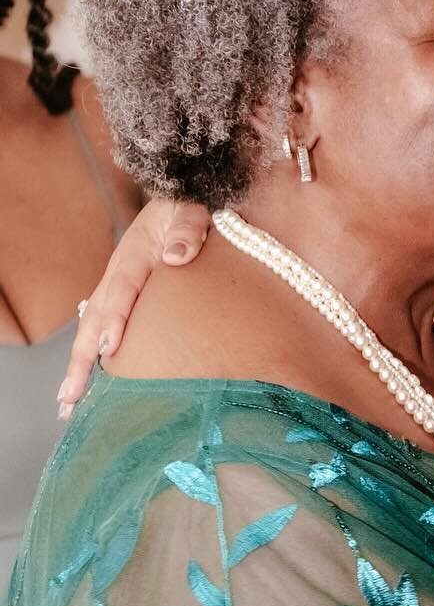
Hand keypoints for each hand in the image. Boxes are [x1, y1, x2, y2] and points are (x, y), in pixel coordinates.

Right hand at [59, 198, 210, 413]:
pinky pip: (103, 330)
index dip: (114, 318)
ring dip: (80, 368)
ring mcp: (118, 288)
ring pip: (92, 330)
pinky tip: (88, 388)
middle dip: (81, 360)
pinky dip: (93, 359)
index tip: (107, 348)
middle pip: (94, 319)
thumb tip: (176, 256)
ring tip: (68, 405)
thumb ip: (188, 228)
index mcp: (135, 254)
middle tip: (70, 398)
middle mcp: (119, 274)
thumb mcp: (193, 208)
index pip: (122, 290)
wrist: (182, 199)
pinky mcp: (124, 299)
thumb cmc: (190, 207)